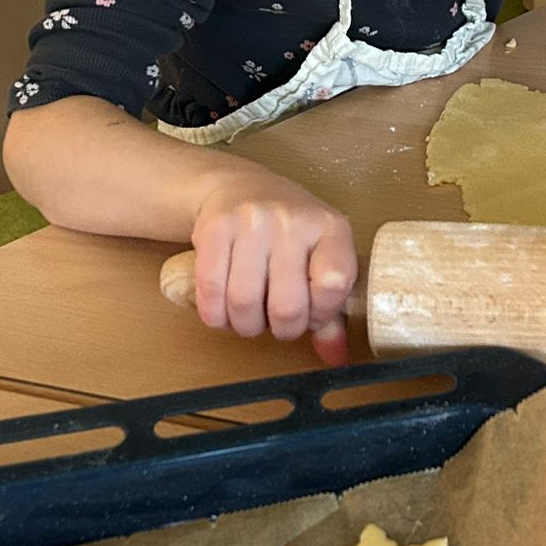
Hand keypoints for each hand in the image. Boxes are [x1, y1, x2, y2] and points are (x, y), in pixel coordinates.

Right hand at [188, 171, 356, 363]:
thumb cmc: (289, 233)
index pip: (334, 284)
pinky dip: (216, 315)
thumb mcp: (319, 259)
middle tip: (278, 322)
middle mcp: (292, 220)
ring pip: (244, 304)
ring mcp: (252, 221)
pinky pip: (210, 292)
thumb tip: (335, 358)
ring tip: (251, 316)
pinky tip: (224, 309)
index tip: (312, 313)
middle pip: (287, 306)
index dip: (321, 313)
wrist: (241, 187)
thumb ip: (329, 311)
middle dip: (282, 329)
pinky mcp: (214, 228)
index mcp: (330, 228)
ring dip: (246, 325)